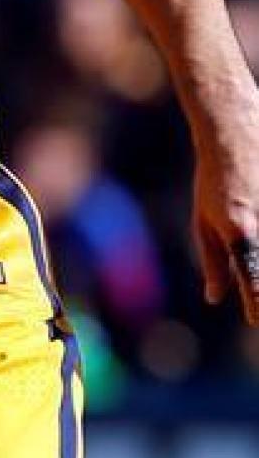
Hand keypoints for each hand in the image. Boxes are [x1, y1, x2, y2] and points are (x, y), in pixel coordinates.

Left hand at [192, 130, 258, 324]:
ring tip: (251, 267)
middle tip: (257, 307)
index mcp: (241, 235)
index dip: (256, 307)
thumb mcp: (204, 221)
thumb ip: (214, 262)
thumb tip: (214, 298)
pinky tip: (256, 253)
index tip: (254, 320)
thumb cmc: (214, 182)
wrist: (235, 137)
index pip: (254, 283)